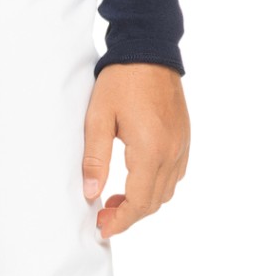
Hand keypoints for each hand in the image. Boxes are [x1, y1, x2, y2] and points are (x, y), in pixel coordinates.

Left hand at [82, 63, 189, 237]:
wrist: (150, 48)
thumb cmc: (122, 79)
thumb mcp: (99, 117)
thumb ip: (95, 159)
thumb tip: (91, 193)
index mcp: (150, 150)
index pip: (138, 203)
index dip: (120, 221)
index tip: (102, 227)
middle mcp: (171, 152)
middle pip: (153, 203)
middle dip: (129, 215)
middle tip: (104, 214)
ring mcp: (182, 146)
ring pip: (166, 192)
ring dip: (143, 203)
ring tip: (118, 199)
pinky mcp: (184, 138)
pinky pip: (175, 175)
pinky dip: (157, 186)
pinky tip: (138, 179)